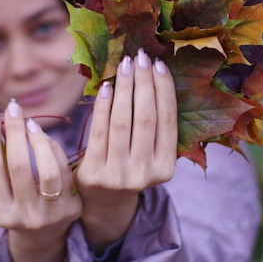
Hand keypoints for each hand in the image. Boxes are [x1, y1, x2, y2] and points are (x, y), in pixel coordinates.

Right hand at [0, 101, 81, 261]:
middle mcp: (25, 216)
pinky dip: (54, 149)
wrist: (43, 236)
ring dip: (37, 140)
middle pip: (18, 166)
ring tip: (30, 123)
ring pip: (47, 169)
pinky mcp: (72, 207)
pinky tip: (44, 137)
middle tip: (12, 108)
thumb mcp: (2, 193)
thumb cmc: (16, 204)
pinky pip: (65, 169)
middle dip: (14, 132)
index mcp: (1, 213)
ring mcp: (51, 214)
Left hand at [75, 49, 177, 251]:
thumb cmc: (129, 168)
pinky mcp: (95, 173)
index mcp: (165, 169)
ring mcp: (119, 175)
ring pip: (123, 122)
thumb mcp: (150, 157)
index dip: (164, 90)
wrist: (104, 204)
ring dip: (125, 88)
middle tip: (141, 57)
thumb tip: (154, 76)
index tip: (160, 65)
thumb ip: (155, 129)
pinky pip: (99, 131)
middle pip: (146, 118)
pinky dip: (103, 106)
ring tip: (125, 65)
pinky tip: (107, 87)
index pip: (167, 121)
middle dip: (144, 83)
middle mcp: (145, 174)